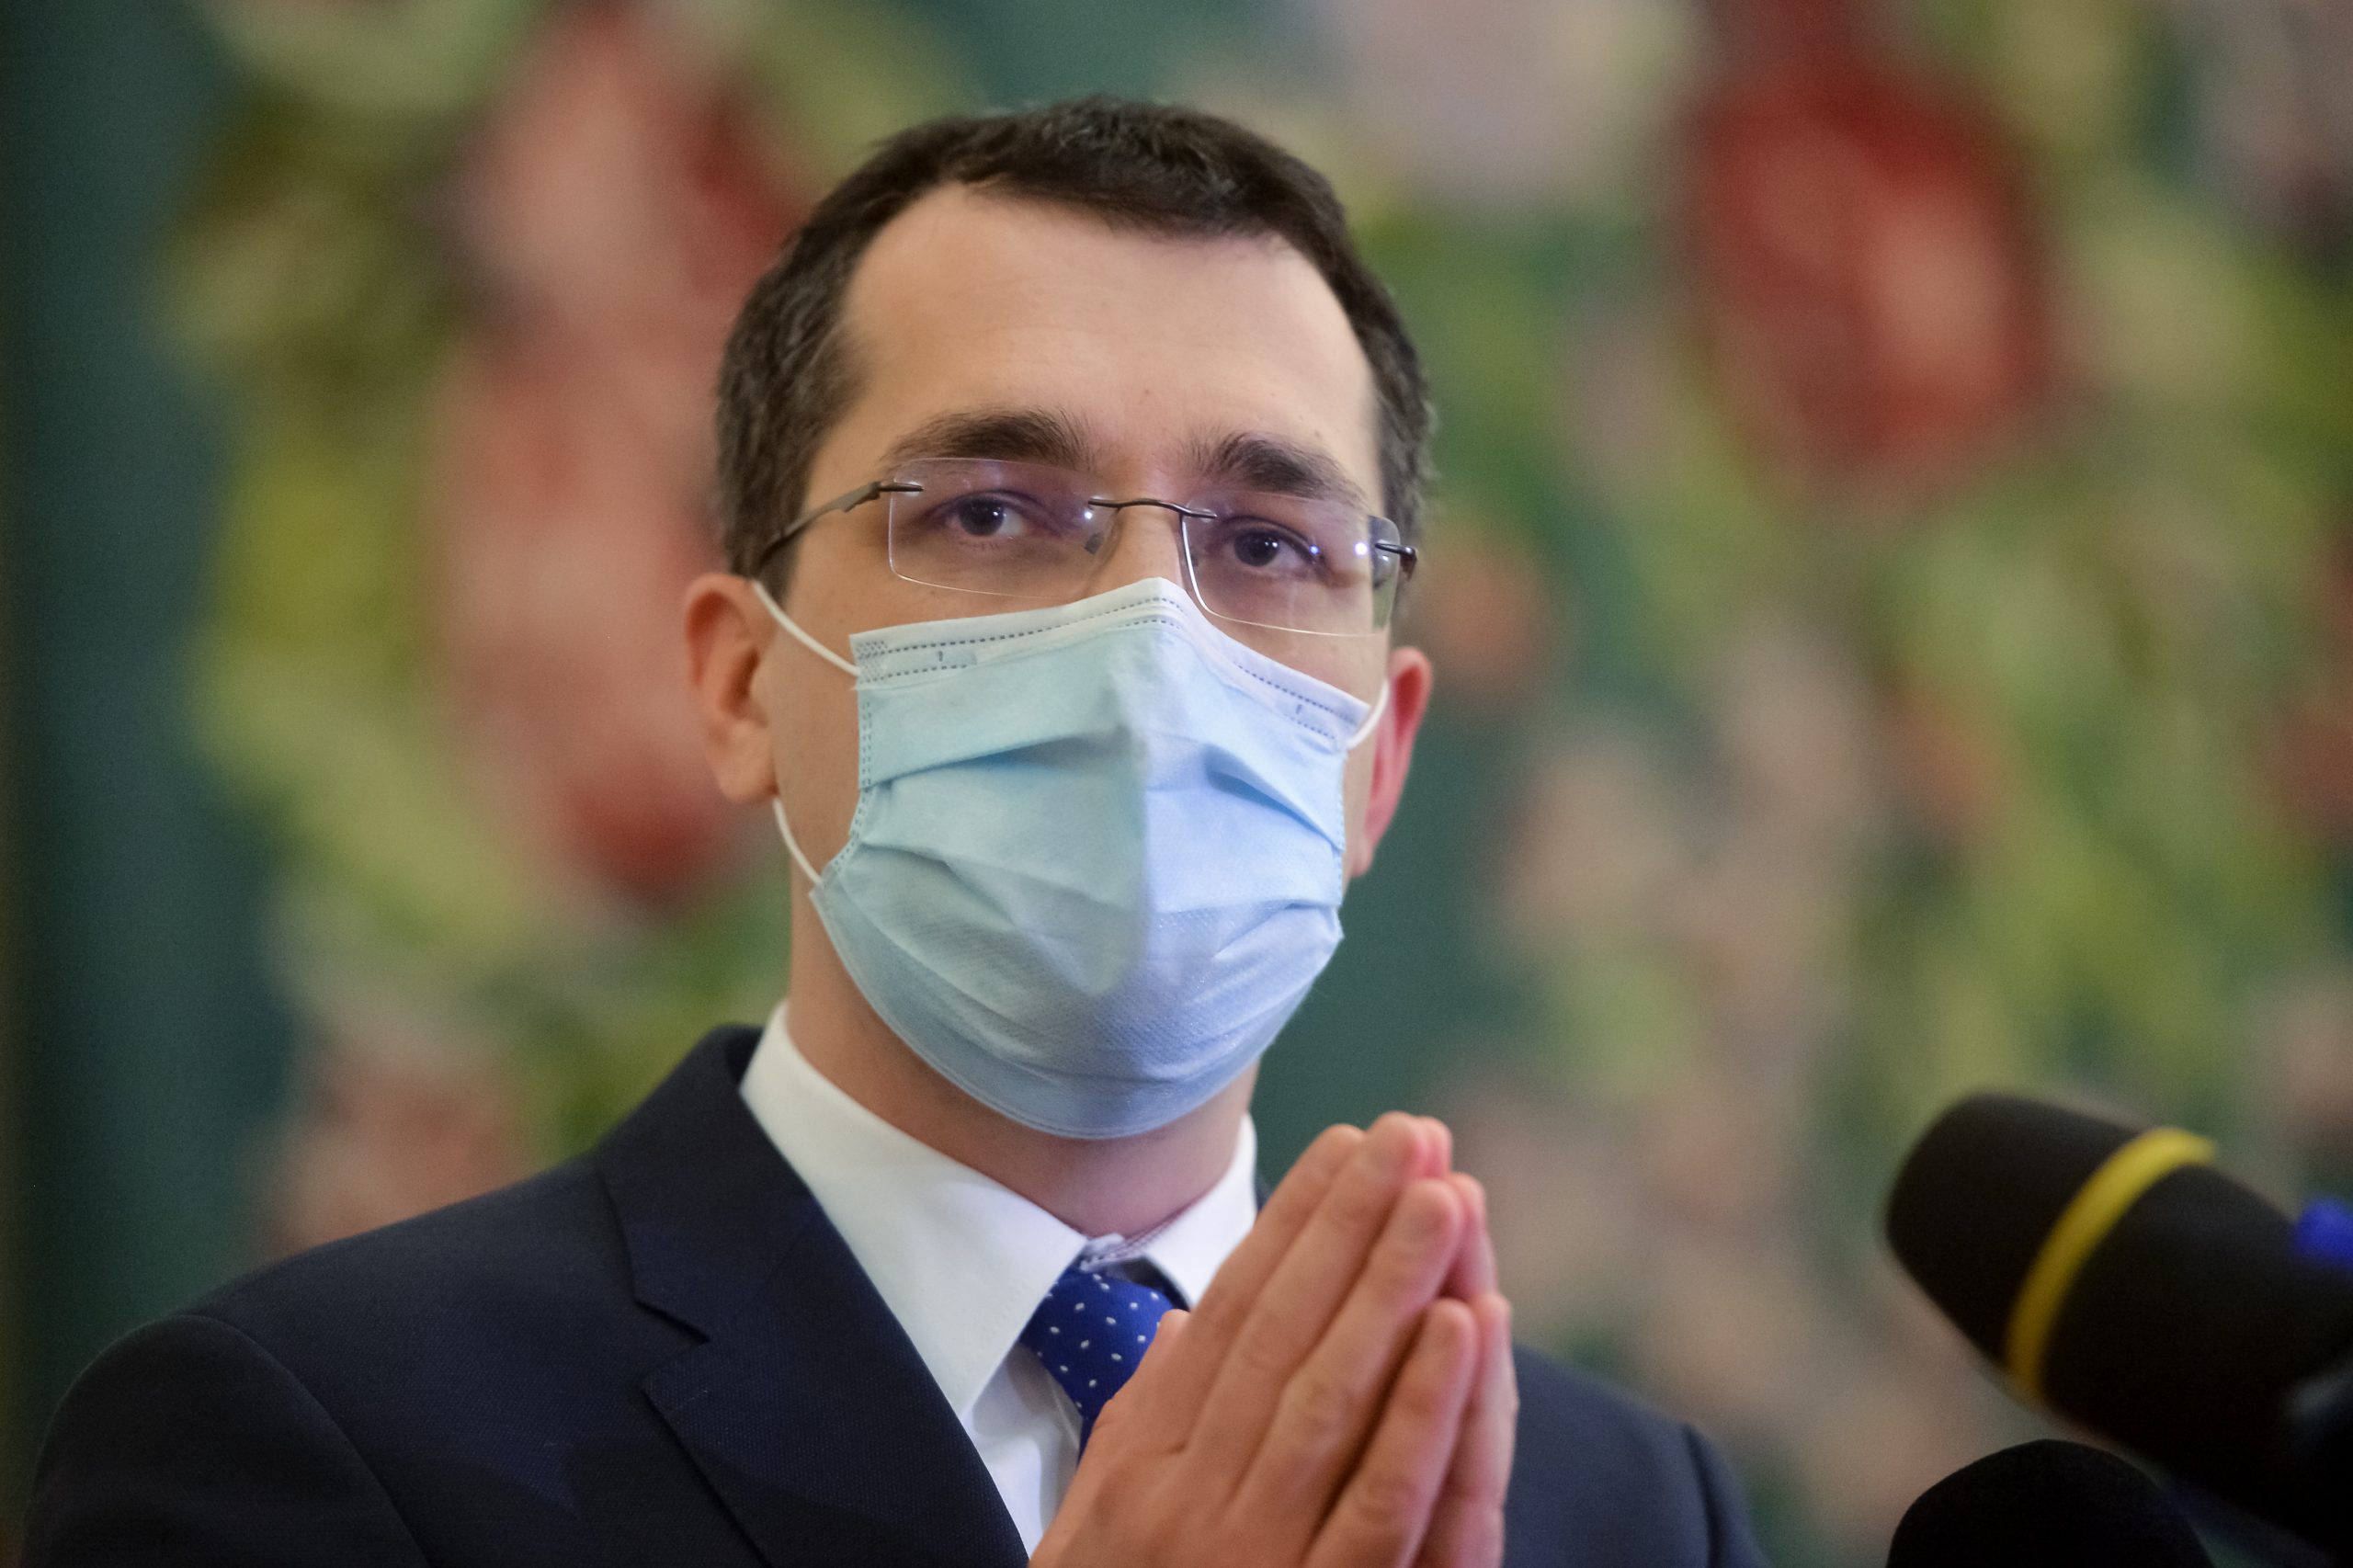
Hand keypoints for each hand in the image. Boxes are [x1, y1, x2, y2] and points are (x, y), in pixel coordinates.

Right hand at [1033, 1113, 1516, 1567]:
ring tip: (1445, 1193)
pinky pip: (1380, 1504)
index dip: (1293, 1224)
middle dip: (1351, 1225)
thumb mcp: (1101, 1525)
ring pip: (1334, 1397)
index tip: (1346, 1143)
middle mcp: (1189, 1496)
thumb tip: (1189, 1324)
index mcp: (1142, 1462)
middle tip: (1413, 1133)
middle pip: (1284, 1334)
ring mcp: (1250, 1555)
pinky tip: (1465, 1326)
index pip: (1230, 1315)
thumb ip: (1147, 1423)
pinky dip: (1425, 1409)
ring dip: (1393, 1286)